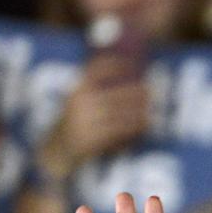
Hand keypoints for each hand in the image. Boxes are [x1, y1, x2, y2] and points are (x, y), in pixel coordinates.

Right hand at [46, 56, 149, 173]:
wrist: (58, 149)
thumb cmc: (76, 122)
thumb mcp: (79, 101)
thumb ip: (95, 89)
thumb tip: (127, 76)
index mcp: (77, 90)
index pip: (96, 70)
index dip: (114, 65)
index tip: (132, 63)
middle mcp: (81, 103)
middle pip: (115, 94)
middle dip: (137, 93)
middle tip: (153, 91)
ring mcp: (86, 121)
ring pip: (120, 113)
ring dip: (140, 111)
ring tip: (153, 108)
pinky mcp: (93, 138)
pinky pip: (119, 130)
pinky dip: (135, 127)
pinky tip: (146, 124)